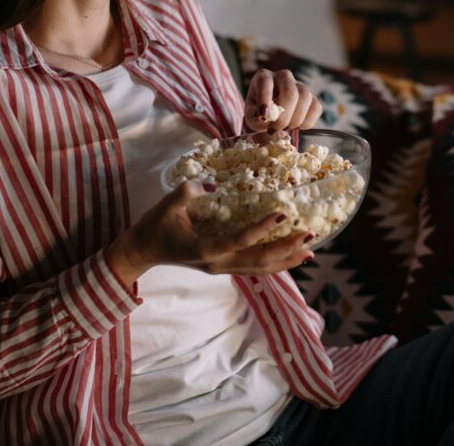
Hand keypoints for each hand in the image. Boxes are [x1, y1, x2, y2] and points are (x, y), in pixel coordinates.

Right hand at [107, 181, 314, 287]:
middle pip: (259, 262)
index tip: (284, 214)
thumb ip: (189, 191)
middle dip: (286, 249)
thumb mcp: (169, 204)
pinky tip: (290, 256)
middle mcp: (217, 264)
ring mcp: (221, 268)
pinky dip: (274, 262)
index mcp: (205, 249)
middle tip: (310, 235)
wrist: (143, 251)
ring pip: (259, 269)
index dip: (263, 228)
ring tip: (310, 251)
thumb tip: (213, 184)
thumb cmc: (155, 225)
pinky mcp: (223, 267)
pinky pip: (253, 267)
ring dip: (286, 260)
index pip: (240, 240)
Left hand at [244, 69, 322, 132]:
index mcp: (264, 77)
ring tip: (285, 128)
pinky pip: (316, 108)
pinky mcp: (312, 97)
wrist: (271, 115)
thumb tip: (262, 116)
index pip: (265, 82)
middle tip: (274, 129)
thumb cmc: (258, 112)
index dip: (265, 98)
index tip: (263, 116)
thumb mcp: (250, 114)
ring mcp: (300, 85)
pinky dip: (307, 122)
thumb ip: (253, 114)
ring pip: (305, 98)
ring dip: (295, 119)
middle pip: (290, 92)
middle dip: (283, 116)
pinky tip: (296, 126)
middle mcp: (283, 77)